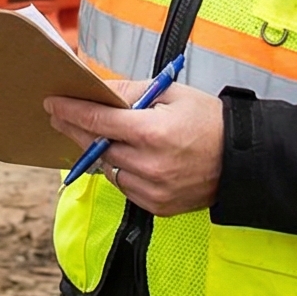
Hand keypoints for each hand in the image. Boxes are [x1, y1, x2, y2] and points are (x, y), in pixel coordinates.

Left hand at [45, 81, 223, 216]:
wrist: (243, 160)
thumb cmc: (210, 122)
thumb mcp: (172, 95)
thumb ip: (131, 92)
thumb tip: (99, 89)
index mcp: (153, 132)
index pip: (99, 120)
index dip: (72, 111)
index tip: (53, 104)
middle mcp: (149, 165)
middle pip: (97, 146)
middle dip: (77, 129)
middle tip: (60, 116)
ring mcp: (153, 190)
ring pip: (108, 169)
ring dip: (98, 152)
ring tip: (93, 135)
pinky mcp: (157, 206)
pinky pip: (125, 187)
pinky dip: (119, 171)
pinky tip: (122, 156)